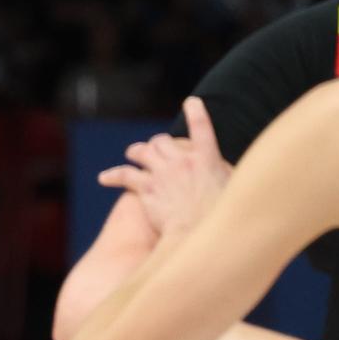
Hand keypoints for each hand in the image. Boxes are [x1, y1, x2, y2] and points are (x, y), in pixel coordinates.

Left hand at [97, 97, 231, 236]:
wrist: (198, 236)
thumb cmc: (220, 218)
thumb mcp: (234, 190)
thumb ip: (227, 175)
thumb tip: (228, 170)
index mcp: (207, 158)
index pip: (202, 126)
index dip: (196, 111)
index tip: (191, 102)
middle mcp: (182, 161)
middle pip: (162, 141)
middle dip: (157, 143)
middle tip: (155, 149)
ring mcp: (162, 173)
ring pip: (142, 152)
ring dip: (136, 151)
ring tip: (132, 154)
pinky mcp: (147, 188)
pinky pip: (125, 175)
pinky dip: (113, 175)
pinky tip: (104, 178)